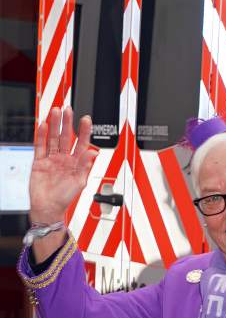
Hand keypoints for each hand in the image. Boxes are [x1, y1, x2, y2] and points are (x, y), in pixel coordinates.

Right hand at [29, 108, 97, 228]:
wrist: (48, 208)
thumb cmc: (65, 198)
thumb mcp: (79, 183)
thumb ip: (85, 166)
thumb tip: (94, 152)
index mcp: (76, 162)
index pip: (81, 142)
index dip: (84, 131)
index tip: (86, 119)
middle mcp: (64, 158)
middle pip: (65, 136)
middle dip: (67, 122)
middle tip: (68, 109)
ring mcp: (51, 158)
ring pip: (52, 138)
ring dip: (54, 125)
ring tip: (55, 112)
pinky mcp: (39, 161)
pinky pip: (40, 146)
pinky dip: (41, 135)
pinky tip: (42, 125)